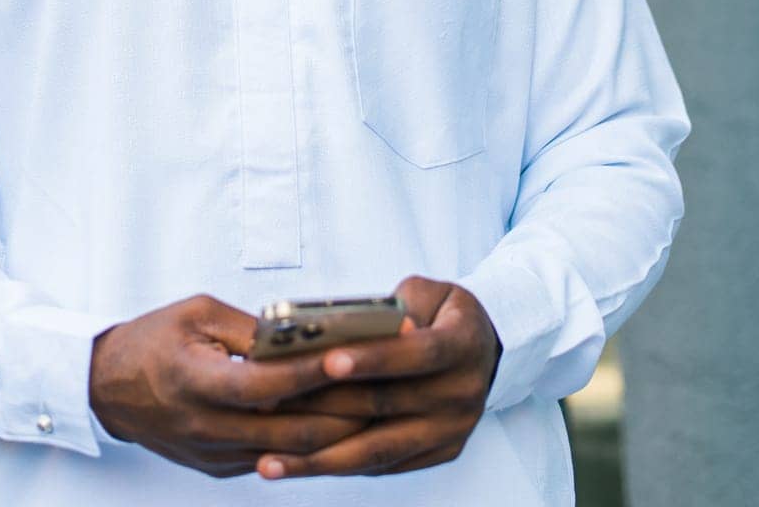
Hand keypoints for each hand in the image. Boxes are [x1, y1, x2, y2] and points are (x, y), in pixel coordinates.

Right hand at [88, 293, 372, 478]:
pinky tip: (337, 424)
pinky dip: (305, 444)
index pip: (268, 384)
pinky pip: (271, 458)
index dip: (312, 372)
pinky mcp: (217, 467)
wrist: (106, 386)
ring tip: (375, 406)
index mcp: (198, 382)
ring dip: (333, 433)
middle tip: (385, 387)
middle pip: (290, 431)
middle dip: (342, 411)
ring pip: (288, 452)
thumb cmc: (153, 340)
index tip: (351, 354)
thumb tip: (302, 334)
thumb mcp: (197, 313)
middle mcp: (208, 427)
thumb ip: (249, 328)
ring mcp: (214, 454)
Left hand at [253, 274, 501, 478]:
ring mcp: (452, 430)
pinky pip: (385, 466)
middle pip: (388, 406)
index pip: (415, 355)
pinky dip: (342, 466)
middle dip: (327, 409)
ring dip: (322, 459)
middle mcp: (462, 395)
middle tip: (272, 409)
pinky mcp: (441, 453)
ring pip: (380, 450)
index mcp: (462, 345)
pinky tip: (301, 466)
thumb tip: (348, 324)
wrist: (488, 347)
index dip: (373, 359)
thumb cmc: (443, 310)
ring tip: (270, 462)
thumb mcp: (428, 291)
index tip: (327, 362)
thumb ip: (394, 308)